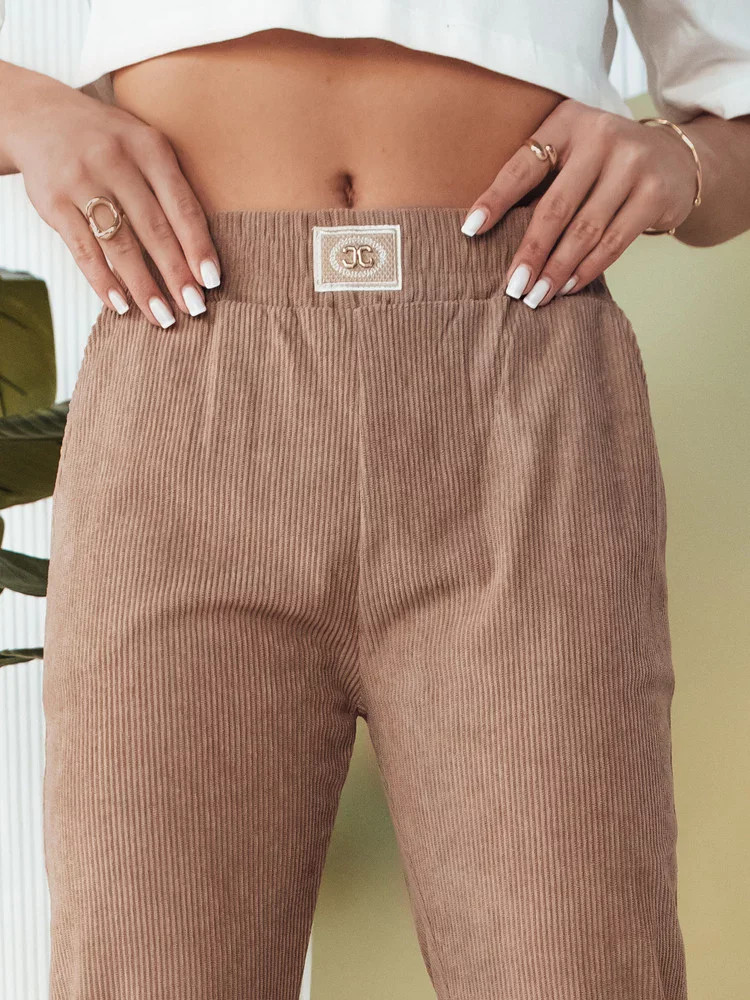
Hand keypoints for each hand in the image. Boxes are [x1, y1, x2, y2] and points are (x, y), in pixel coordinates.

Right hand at [3, 69, 220, 327]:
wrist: (42, 118)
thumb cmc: (111, 145)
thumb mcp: (145, 146)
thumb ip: (171, 189)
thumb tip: (200, 256)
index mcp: (149, 147)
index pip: (181, 205)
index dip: (198, 246)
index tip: (211, 282)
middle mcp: (116, 161)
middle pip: (154, 229)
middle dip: (176, 274)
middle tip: (194, 308)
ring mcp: (82, 181)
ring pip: (120, 244)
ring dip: (144, 287)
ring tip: (163, 317)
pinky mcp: (54, 202)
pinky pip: (83, 251)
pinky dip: (104, 282)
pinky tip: (121, 306)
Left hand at [460, 99, 698, 307]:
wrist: (674, 158)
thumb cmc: (602, 165)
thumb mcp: (570, 154)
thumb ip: (539, 182)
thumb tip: (489, 234)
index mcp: (567, 122)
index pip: (523, 166)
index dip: (495, 200)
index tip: (469, 231)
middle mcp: (601, 136)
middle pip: (555, 206)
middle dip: (530, 252)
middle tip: (512, 287)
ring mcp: (632, 163)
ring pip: (584, 230)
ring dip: (557, 270)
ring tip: (536, 296)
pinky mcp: (655, 193)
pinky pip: (613, 241)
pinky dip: (588, 269)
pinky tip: (568, 286)